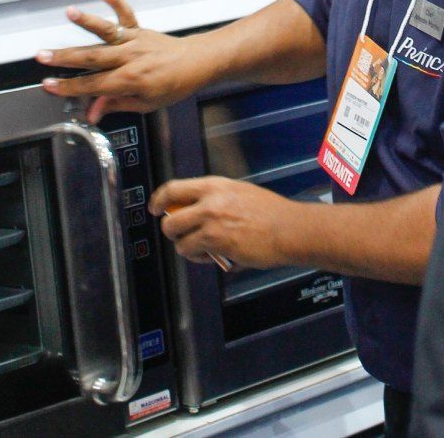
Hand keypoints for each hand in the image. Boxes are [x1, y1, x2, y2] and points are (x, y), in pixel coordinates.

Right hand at [36, 0, 210, 122]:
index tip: (49, 85)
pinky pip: (126, 14)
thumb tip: (93, 112)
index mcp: (130, 80)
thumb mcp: (146, 104)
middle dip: (65, 58)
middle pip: (92, 58)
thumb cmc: (175, 84)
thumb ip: (117, 105)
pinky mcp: (140, 30)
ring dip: (87, 22)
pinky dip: (115, 1)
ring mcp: (134, 41)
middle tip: (43, 56)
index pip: (92, 85)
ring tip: (70, 12)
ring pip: (106, 32)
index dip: (68, 87)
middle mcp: (129, 58)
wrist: (197, 63)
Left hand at [149, 177, 294, 269]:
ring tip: (202, 249)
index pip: (174, 188)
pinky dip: (199, 258)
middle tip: (181, 235)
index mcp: (216, 186)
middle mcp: (210, 201)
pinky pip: (193, 252)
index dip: (159, 199)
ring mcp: (211, 222)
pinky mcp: (216, 242)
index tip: (155, 208)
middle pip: (170, 219)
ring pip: (179, 239)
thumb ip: (216, 199)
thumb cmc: (271, 214)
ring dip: (186, 247)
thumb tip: (196, 211)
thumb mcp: (240, 193)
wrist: (289, 229)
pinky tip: (214, 256)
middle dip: (171, 231)